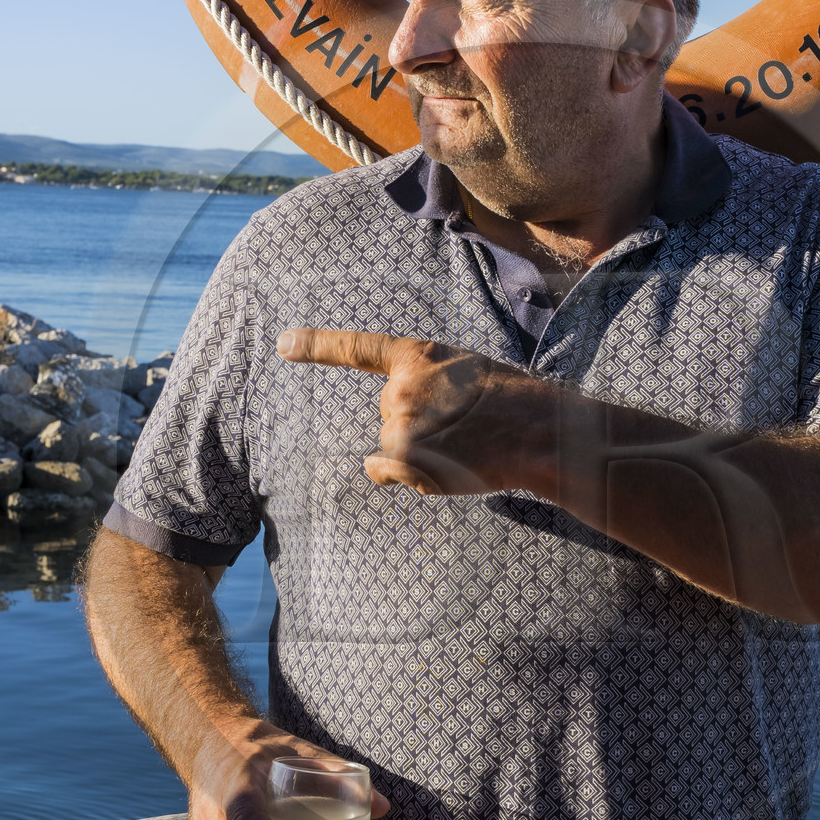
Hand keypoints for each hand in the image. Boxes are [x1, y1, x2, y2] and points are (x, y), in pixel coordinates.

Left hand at [277, 330, 558, 496]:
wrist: (536, 431)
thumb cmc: (510, 401)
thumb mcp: (465, 370)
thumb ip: (427, 383)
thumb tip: (395, 423)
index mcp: (416, 355)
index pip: (357, 349)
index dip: (317, 346)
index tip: (283, 343)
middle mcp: (399, 387)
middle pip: (388, 414)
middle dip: (417, 423)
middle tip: (462, 425)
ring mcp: (399, 423)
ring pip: (391, 445)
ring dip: (419, 453)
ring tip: (463, 446)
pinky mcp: (404, 457)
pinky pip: (383, 471)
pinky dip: (404, 476)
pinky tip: (443, 468)